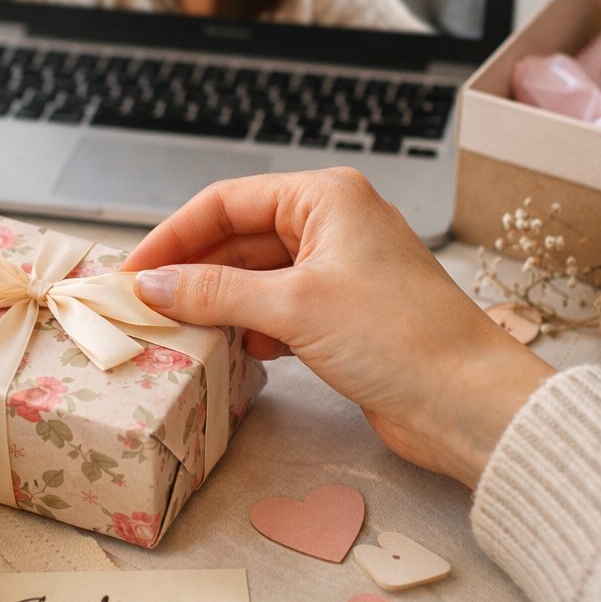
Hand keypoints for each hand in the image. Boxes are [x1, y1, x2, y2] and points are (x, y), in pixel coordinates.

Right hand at [120, 169, 551, 487]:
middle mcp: (332, 225)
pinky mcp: (343, 317)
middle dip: (190, 274)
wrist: (468, 404)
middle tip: (143, 307)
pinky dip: (248, 328)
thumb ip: (213, 292)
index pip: (226, 202)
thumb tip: (150, 286)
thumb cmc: (400, 336)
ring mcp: (338, 273)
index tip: (131, 273)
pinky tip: (231, 351)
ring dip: (216, 305)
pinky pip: (275, 312)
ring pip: (253, 279)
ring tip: (177, 332)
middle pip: (236, 240)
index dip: (173, 236)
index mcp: (325, 198)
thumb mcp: (293, 306)